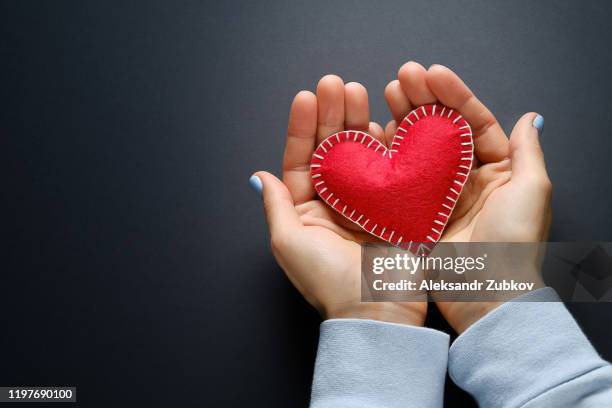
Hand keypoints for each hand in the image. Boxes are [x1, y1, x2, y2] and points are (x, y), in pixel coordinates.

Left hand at [253, 76, 425, 325]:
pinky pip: (390, 169)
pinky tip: (384, 120)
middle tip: (335, 84)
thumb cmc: (328, 282)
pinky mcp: (395, 207)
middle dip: (331, 116)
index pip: (301, 161)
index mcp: (307, 211)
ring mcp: (367, 203)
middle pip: (331, 150)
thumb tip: (258, 176)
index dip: (301, 128)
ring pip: (361, 154)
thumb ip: (277, 205)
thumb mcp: (289, 243)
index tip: (306, 97)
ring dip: (358, 122)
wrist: (377, 312)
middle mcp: (336, 204)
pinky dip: (388, 145)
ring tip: (359, 91)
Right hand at [384, 62, 550, 332]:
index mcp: (495, 171)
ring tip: (385, 95)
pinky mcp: (414, 214)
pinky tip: (373, 133)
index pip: (473, 122)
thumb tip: (531, 117)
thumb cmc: (513, 245)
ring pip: (417, 150)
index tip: (431, 73)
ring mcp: (437, 196)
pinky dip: (386, 156)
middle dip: (423, 101)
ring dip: (402, 121)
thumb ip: (527, 152)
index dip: (453, 95)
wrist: (485, 297)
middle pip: (442, 131)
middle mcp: (465, 180)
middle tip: (402, 77)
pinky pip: (398, 178)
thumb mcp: (531, 192)